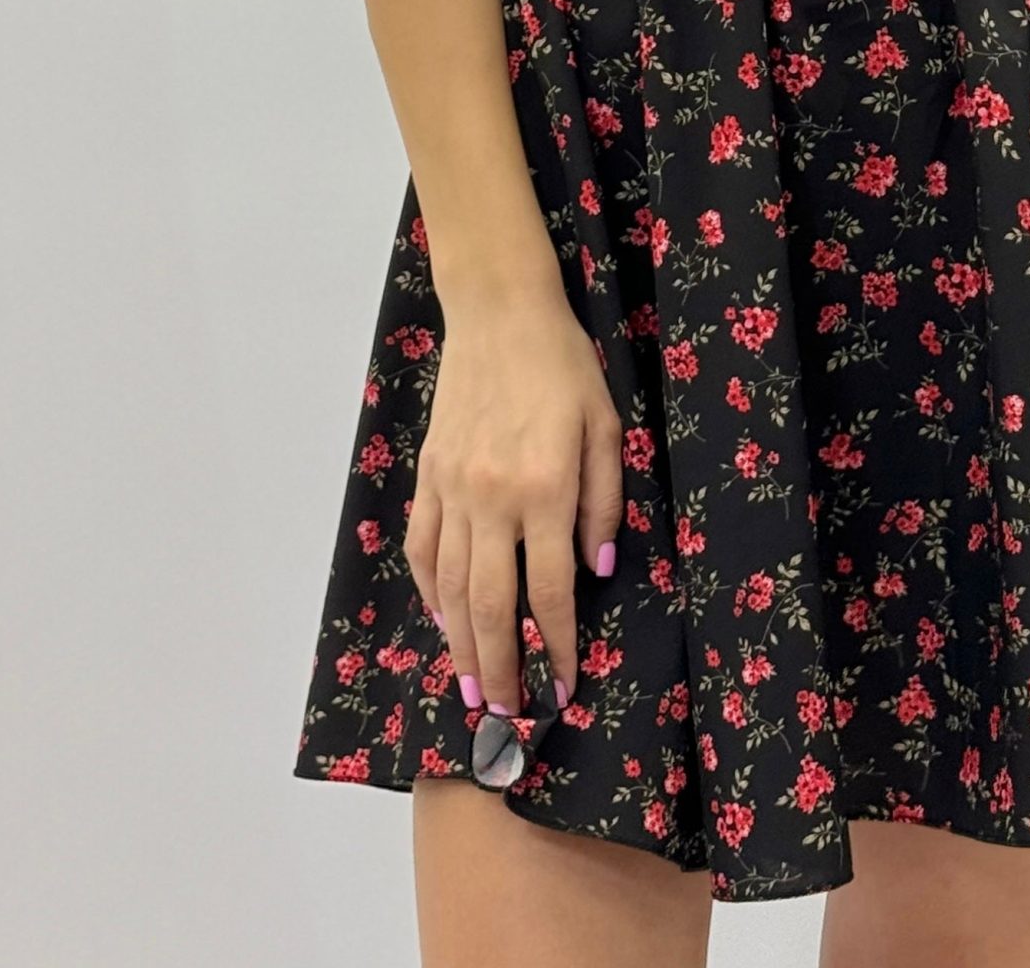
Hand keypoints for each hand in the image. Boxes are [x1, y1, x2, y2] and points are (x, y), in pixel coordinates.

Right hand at [405, 282, 623, 715]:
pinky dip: (430, 590)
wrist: (498, 314)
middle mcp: (491, 498)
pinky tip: (442, 618)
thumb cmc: (563, 366)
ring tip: (473, 688)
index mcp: (544, 488)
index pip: (552, 590)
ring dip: (462, 644)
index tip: (566, 686)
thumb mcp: (605, 427)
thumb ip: (605, 504)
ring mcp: (452, 489)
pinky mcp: (428, 476)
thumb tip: (595, 573)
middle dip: (503, 667)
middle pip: (493, 604)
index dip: (560, 646)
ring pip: (452, 587)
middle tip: (508, 716)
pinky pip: (423, 548)